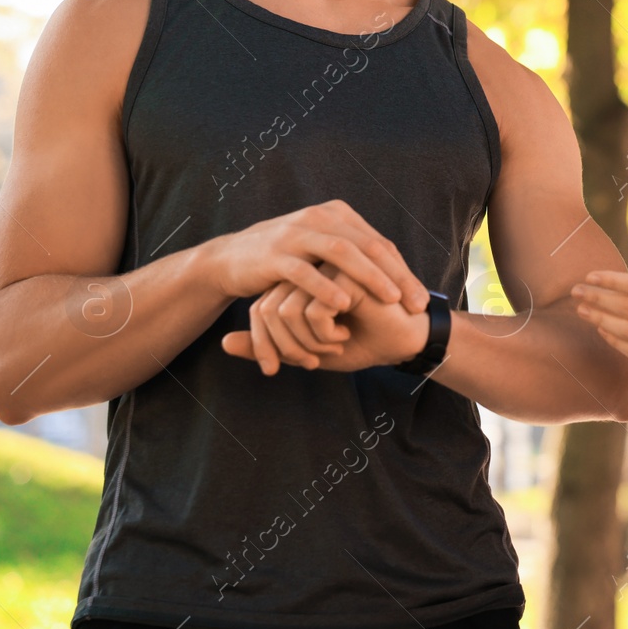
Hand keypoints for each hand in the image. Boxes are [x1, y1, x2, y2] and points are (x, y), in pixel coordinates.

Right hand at [201, 199, 430, 317]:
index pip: (379, 245)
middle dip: (397, 277)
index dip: (404, 272)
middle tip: (417, 304)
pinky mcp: (274, 254)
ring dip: (370, 277)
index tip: (423, 302)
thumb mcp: (321, 250)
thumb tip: (395, 271)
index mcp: (337, 215)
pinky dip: (325, 287)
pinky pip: (304, 271)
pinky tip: (343, 305)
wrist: (230, 259)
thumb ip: (353, 254)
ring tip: (391, 301)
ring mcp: (296, 233)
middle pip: (369, 246)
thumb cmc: (286, 261)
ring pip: (342, 253)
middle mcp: (320, 217)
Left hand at [221, 263, 431, 375]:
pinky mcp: (345, 272)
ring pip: (286, 311)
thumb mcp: (306, 350)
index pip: (261, 312)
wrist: (404, 343)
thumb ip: (265, 345)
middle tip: (317, 361)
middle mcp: (310, 268)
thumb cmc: (361, 344)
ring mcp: (327, 266)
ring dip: (308, 344)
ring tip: (334, 347)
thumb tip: (223, 342)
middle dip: (290, 348)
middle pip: (268, 311)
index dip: (272, 346)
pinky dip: (325, 335)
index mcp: (299, 281)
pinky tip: (346, 334)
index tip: (302, 363)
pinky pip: (312, 310)